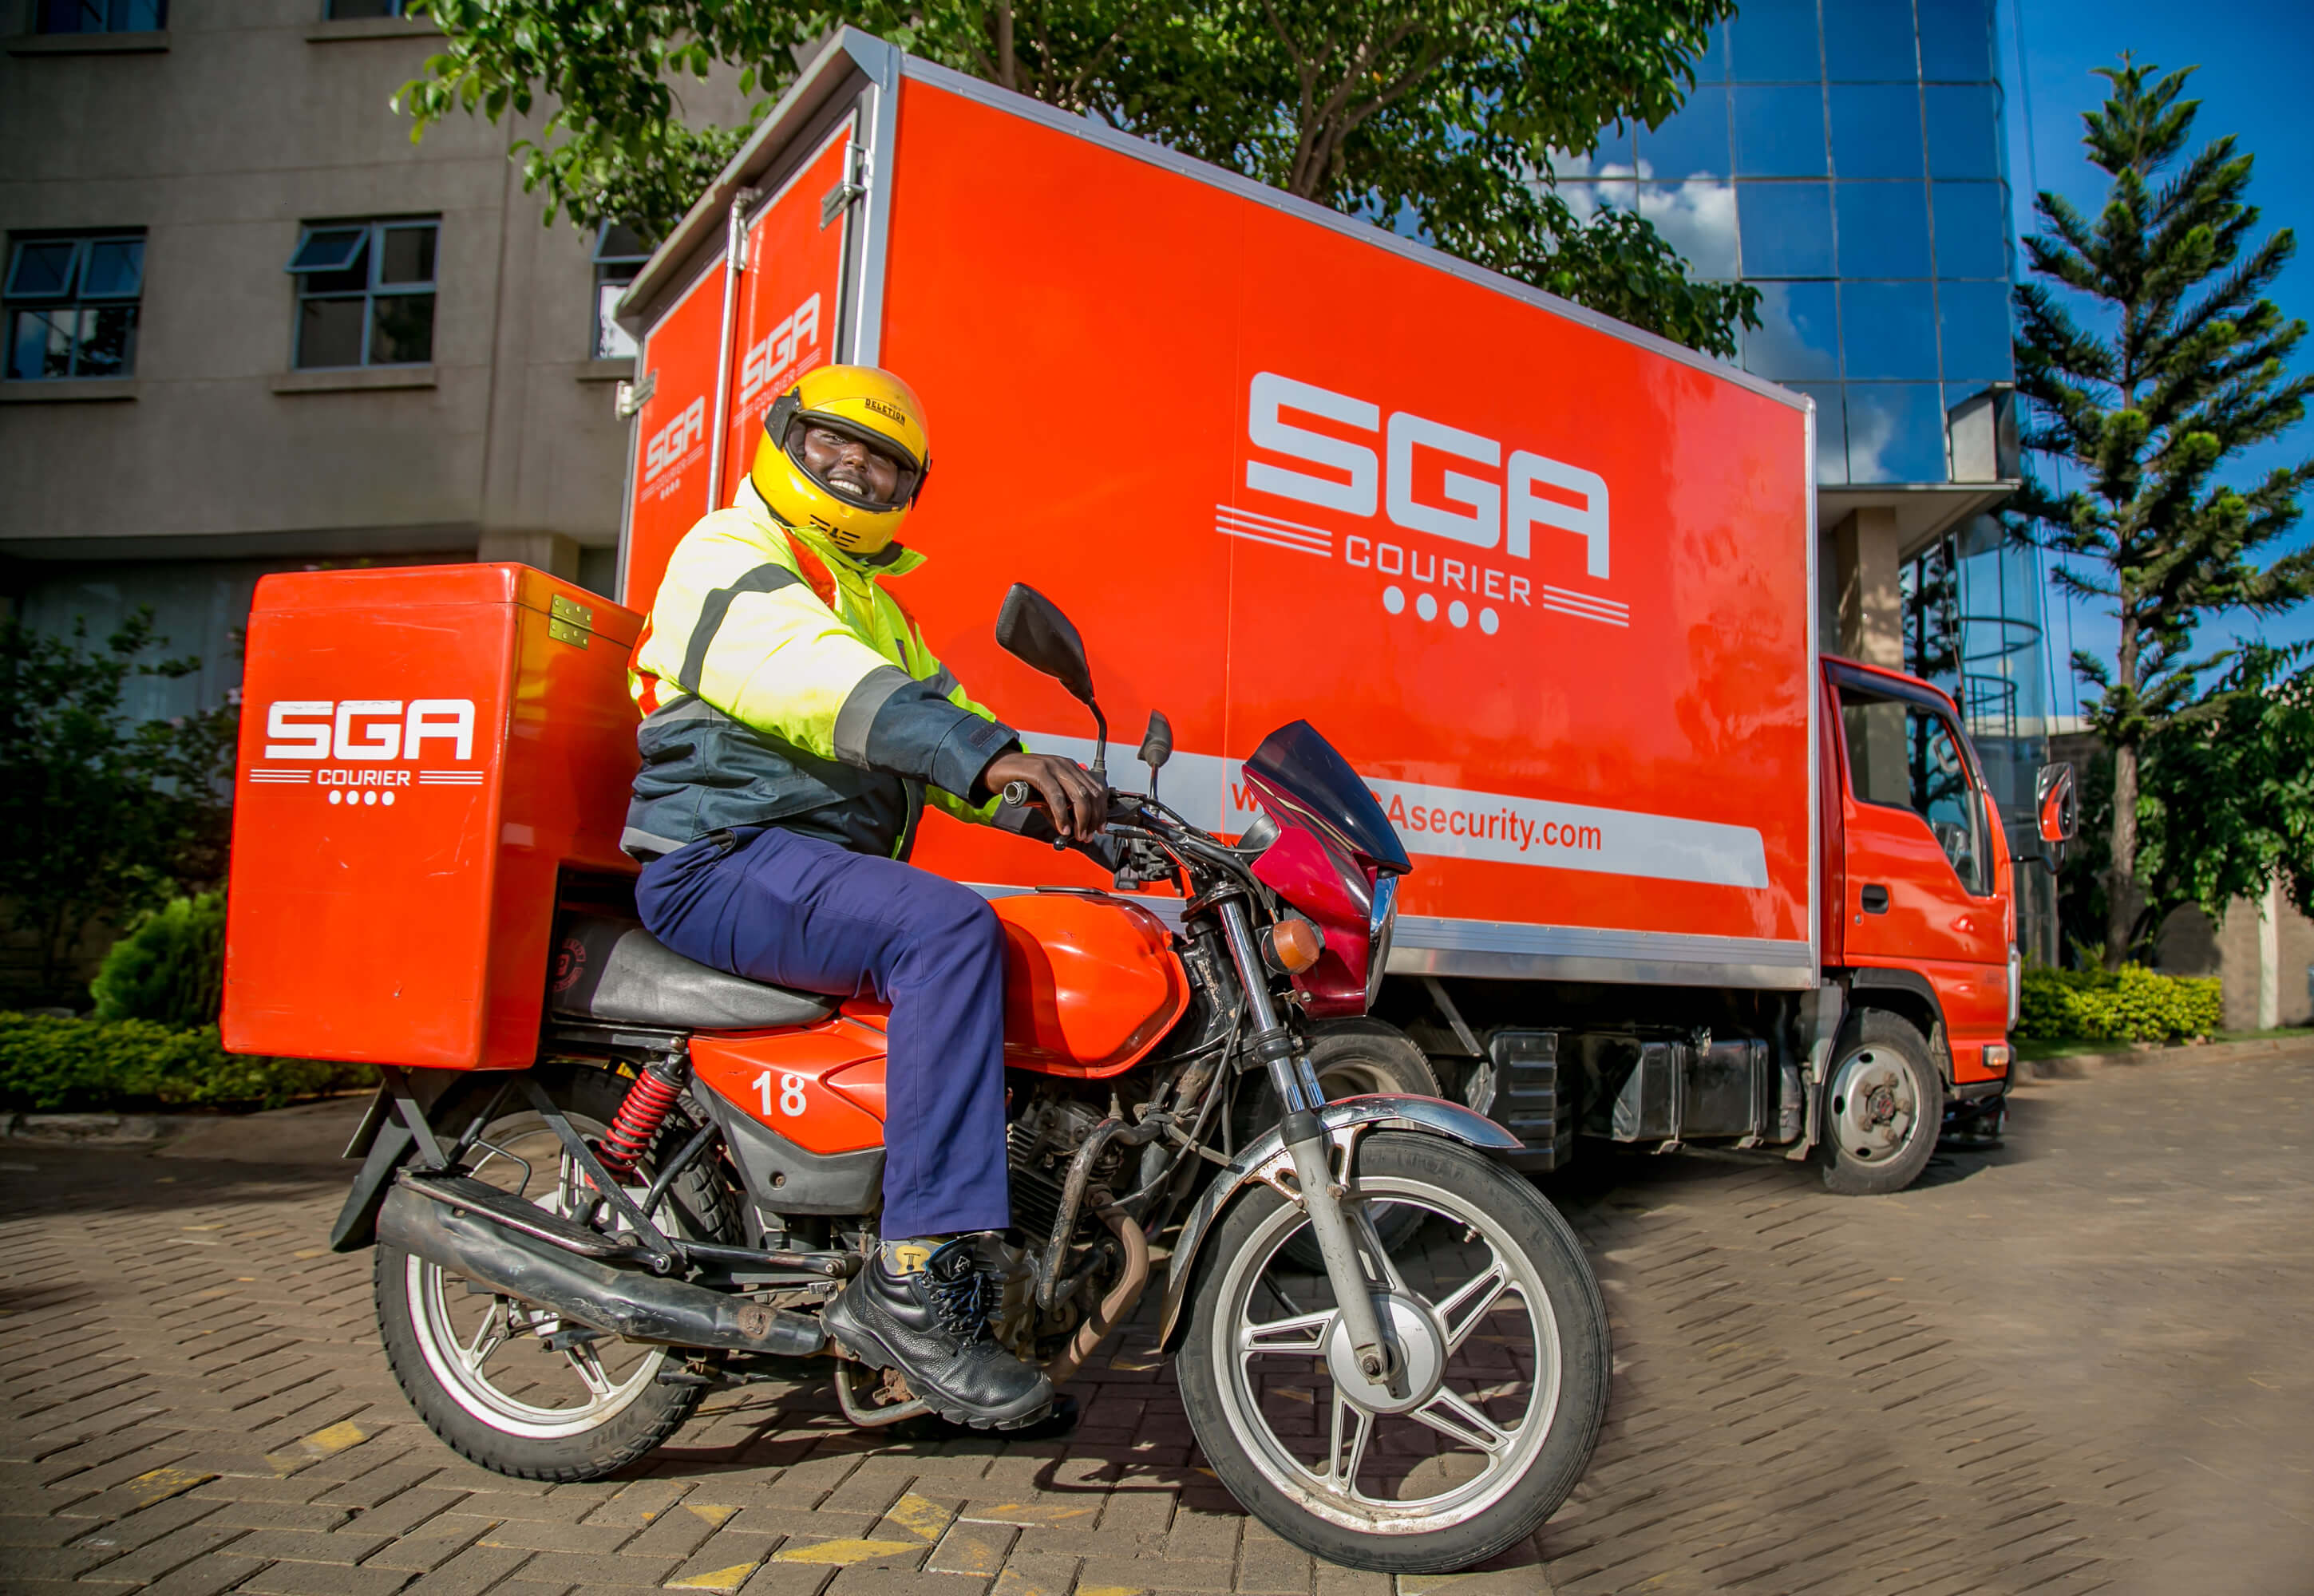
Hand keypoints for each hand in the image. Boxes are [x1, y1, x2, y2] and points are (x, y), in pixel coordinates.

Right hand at [984, 751, 1105, 840]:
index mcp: (1071, 768)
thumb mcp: (1045, 795)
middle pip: (1090, 794)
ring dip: (1081, 820)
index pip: (1096, 790)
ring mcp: (1053, 766)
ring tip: (1076, 834)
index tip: (1099, 828)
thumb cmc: (1021, 780)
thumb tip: (1071, 828)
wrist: (996, 767)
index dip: (1101, 811)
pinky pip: (1056, 796)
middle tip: (1086, 836)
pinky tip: (1063, 827)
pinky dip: (1062, 815)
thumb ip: (1059, 810)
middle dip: (1092, 819)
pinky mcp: (1039, 771)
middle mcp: (1065, 765)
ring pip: (1078, 795)